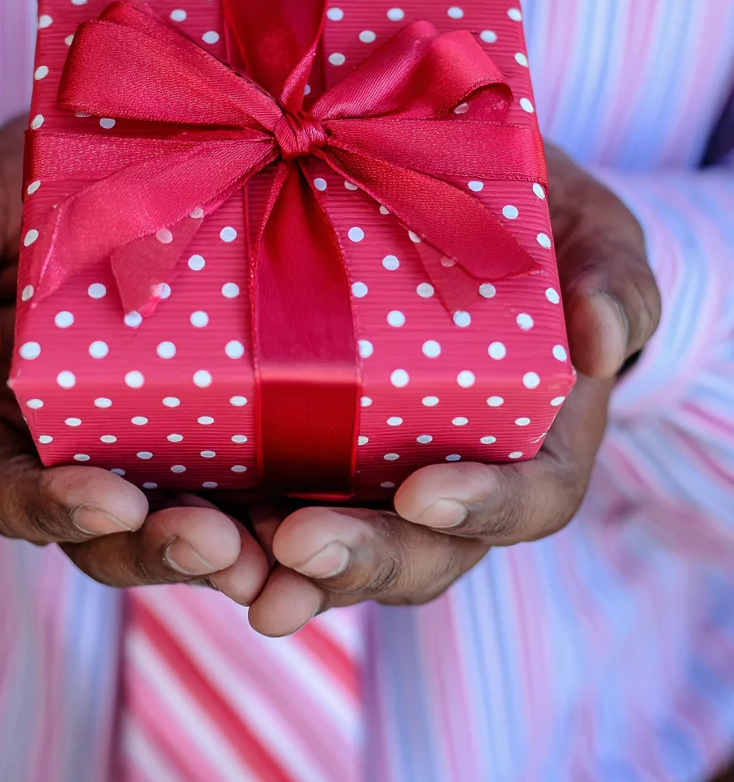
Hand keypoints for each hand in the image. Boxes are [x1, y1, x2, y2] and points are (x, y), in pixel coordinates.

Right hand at [0, 118, 268, 601]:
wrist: (93, 162)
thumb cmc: (4, 198)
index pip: (12, 492)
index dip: (57, 508)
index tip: (112, 500)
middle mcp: (80, 452)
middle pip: (113, 533)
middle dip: (165, 551)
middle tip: (220, 550)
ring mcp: (158, 443)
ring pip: (195, 523)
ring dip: (242, 553)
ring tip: (290, 562)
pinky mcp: (227, 419)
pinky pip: (259, 474)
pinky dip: (295, 501)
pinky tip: (342, 511)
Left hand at [247, 145, 661, 634]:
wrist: (460, 213)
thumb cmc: (541, 232)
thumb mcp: (593, 237)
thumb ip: (613, 280)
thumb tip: (604, 334)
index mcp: (534, 442)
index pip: (527, 500)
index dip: (483, 507)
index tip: (426, 490)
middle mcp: (449, 479)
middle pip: (418, 553)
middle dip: (359, 559)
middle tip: (297, 547)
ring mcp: (370, 476)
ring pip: (331, 552)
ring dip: (273, 568)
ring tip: (217, 559)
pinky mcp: (298, 452)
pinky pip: (261, 508)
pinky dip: (220, 523)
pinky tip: (169, 518)